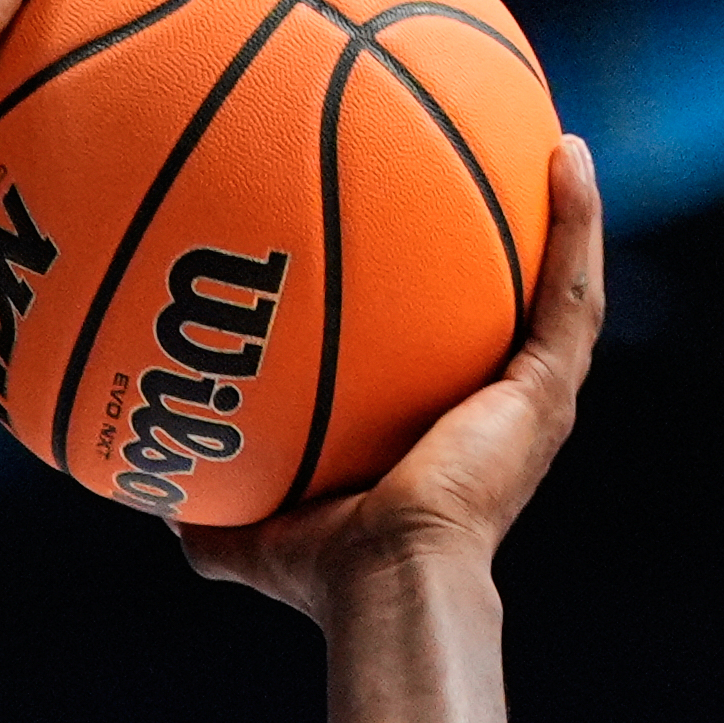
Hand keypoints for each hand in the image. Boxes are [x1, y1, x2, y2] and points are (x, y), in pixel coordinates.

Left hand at [183, 135, 605, 616]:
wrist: (385, 584)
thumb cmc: (324, 572)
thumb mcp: (247, 530)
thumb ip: (206, 506)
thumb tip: (147, 496)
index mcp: (441, 434)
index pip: (447, 351)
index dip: (442, 301)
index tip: (420, 239)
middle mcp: (496, 409)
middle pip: (511, 306)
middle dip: (508, 242)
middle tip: (493, 167)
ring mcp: (531, 398)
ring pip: (561, 285)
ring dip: (564, 213)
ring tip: (554, 139)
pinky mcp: (548, 388)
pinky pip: (570, 288)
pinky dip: (576, 220)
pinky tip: (567, 154)